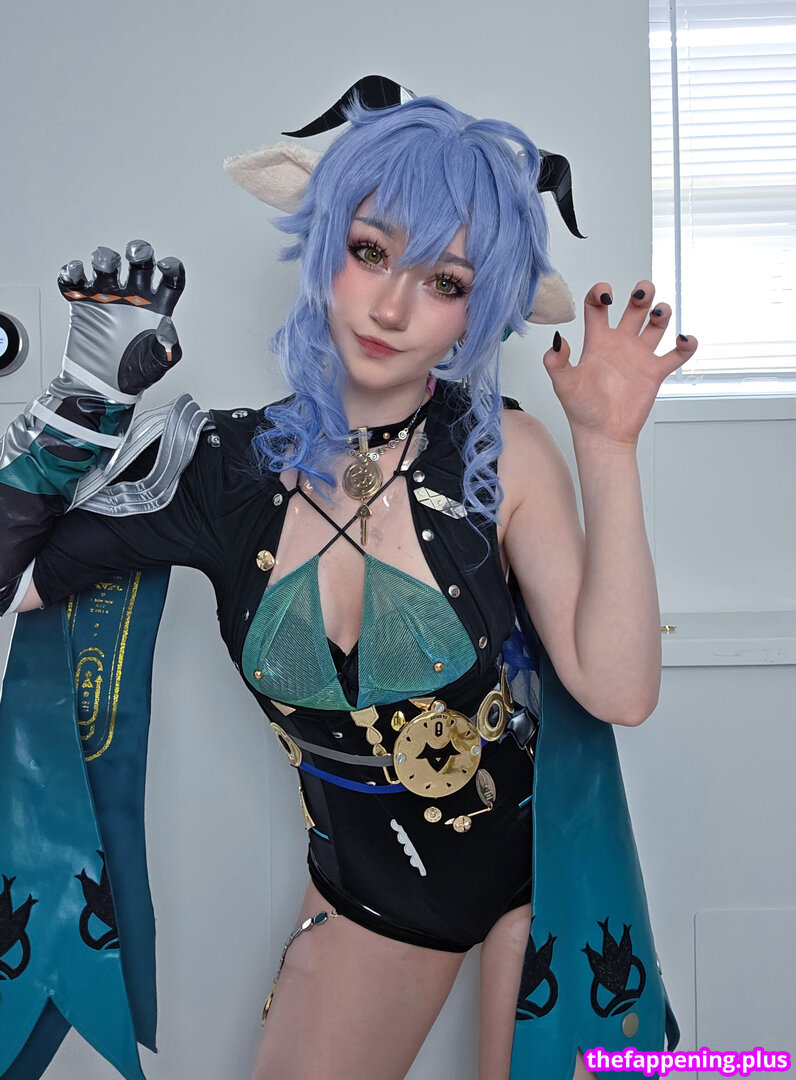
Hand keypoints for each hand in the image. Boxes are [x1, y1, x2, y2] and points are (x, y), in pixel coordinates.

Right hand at [58, 240, 184, 396]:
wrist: (102, 388)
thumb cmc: (134, 375)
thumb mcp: (158, 364)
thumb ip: (167, 347)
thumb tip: (168, 328)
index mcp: (157, 307)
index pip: (170, 280)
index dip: (171, 268)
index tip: (165, 267)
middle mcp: (134, 297)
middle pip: (139, 263)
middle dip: (138, 251)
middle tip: (135, 255)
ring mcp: (107, 297)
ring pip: (106, 264)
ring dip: (105, 258)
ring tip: (104, 267)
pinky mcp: (82, 303)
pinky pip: (74, 280)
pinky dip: (72, 272)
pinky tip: (77, 274)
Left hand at [542, 281, 697, 446]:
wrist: (602, 434)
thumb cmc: (581, 410)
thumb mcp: (563, 384)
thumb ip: (556, 361)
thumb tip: (557, 339)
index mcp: (597, 342)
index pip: (597, 307)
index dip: (600, 293)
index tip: (606, 296)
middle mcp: (619, 344)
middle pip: (634, 308)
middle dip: (641, 295)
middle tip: (642, 294)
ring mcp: (638, 357)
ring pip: (656, 325)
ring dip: (662, 312)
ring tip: (660, 313)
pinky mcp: (654, 372)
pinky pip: (676, 355)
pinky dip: (685, 345)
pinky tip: (684, 340)